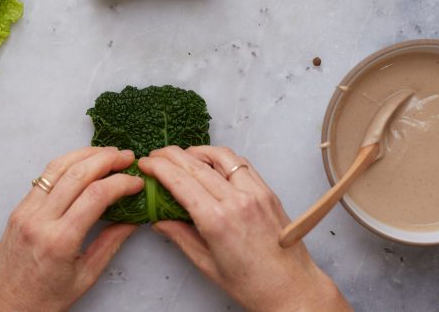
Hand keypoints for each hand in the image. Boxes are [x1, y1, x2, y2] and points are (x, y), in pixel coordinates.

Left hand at [0, 147, 143, 311]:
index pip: (96, 196)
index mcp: (60, 241)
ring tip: (108, 153)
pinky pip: (45, 177)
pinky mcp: (19, 208)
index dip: (121, 183)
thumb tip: (134, 219)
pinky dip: (68, 164)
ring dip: (86, 154)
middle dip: (107, 160)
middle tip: (127, 157)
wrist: (4, 306)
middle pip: (78, 174)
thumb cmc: (44, 299)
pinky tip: (83, 163)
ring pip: (58, 167)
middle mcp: (40, 220)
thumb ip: (110, 243)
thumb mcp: (85, 277)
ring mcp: (26, 211)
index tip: (137, 182)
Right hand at [139, 146, 350, 311]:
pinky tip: (211, 163)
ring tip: (182, 155)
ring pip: (221, 156)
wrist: (292, 288)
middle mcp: (237, 200)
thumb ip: (180, 236)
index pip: (181, 181)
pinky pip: (241, 163)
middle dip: (171, 155)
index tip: (146, 163)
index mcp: (218, 221)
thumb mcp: (207, 265)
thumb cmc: (252, 285)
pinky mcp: (267, 191)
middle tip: (156, 155)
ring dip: (197, 150)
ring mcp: (255, 192)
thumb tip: (159, 219)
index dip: (159, 168)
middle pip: (196, 164)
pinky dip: (222, 158)